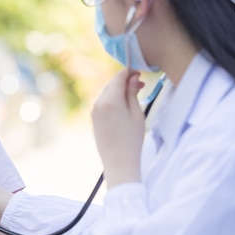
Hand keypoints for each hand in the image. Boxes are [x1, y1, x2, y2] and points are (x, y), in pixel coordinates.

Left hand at [91, 69, 145, 187]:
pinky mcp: (93, 118)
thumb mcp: (136, 113)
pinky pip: (103, 102)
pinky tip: (124, 105)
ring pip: (107, 93)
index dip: (129, 72)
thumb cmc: (131, 139)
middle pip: (111, 84)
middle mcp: (98, 103)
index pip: (118, 78)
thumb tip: (132, 78)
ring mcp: (94, 111)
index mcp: (110, 100)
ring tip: (134, 96)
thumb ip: (132, 93)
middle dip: (124, 81)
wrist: (118, 161)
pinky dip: (113, 99)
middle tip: (140, 84)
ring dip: (119, 90)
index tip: (140, 73)